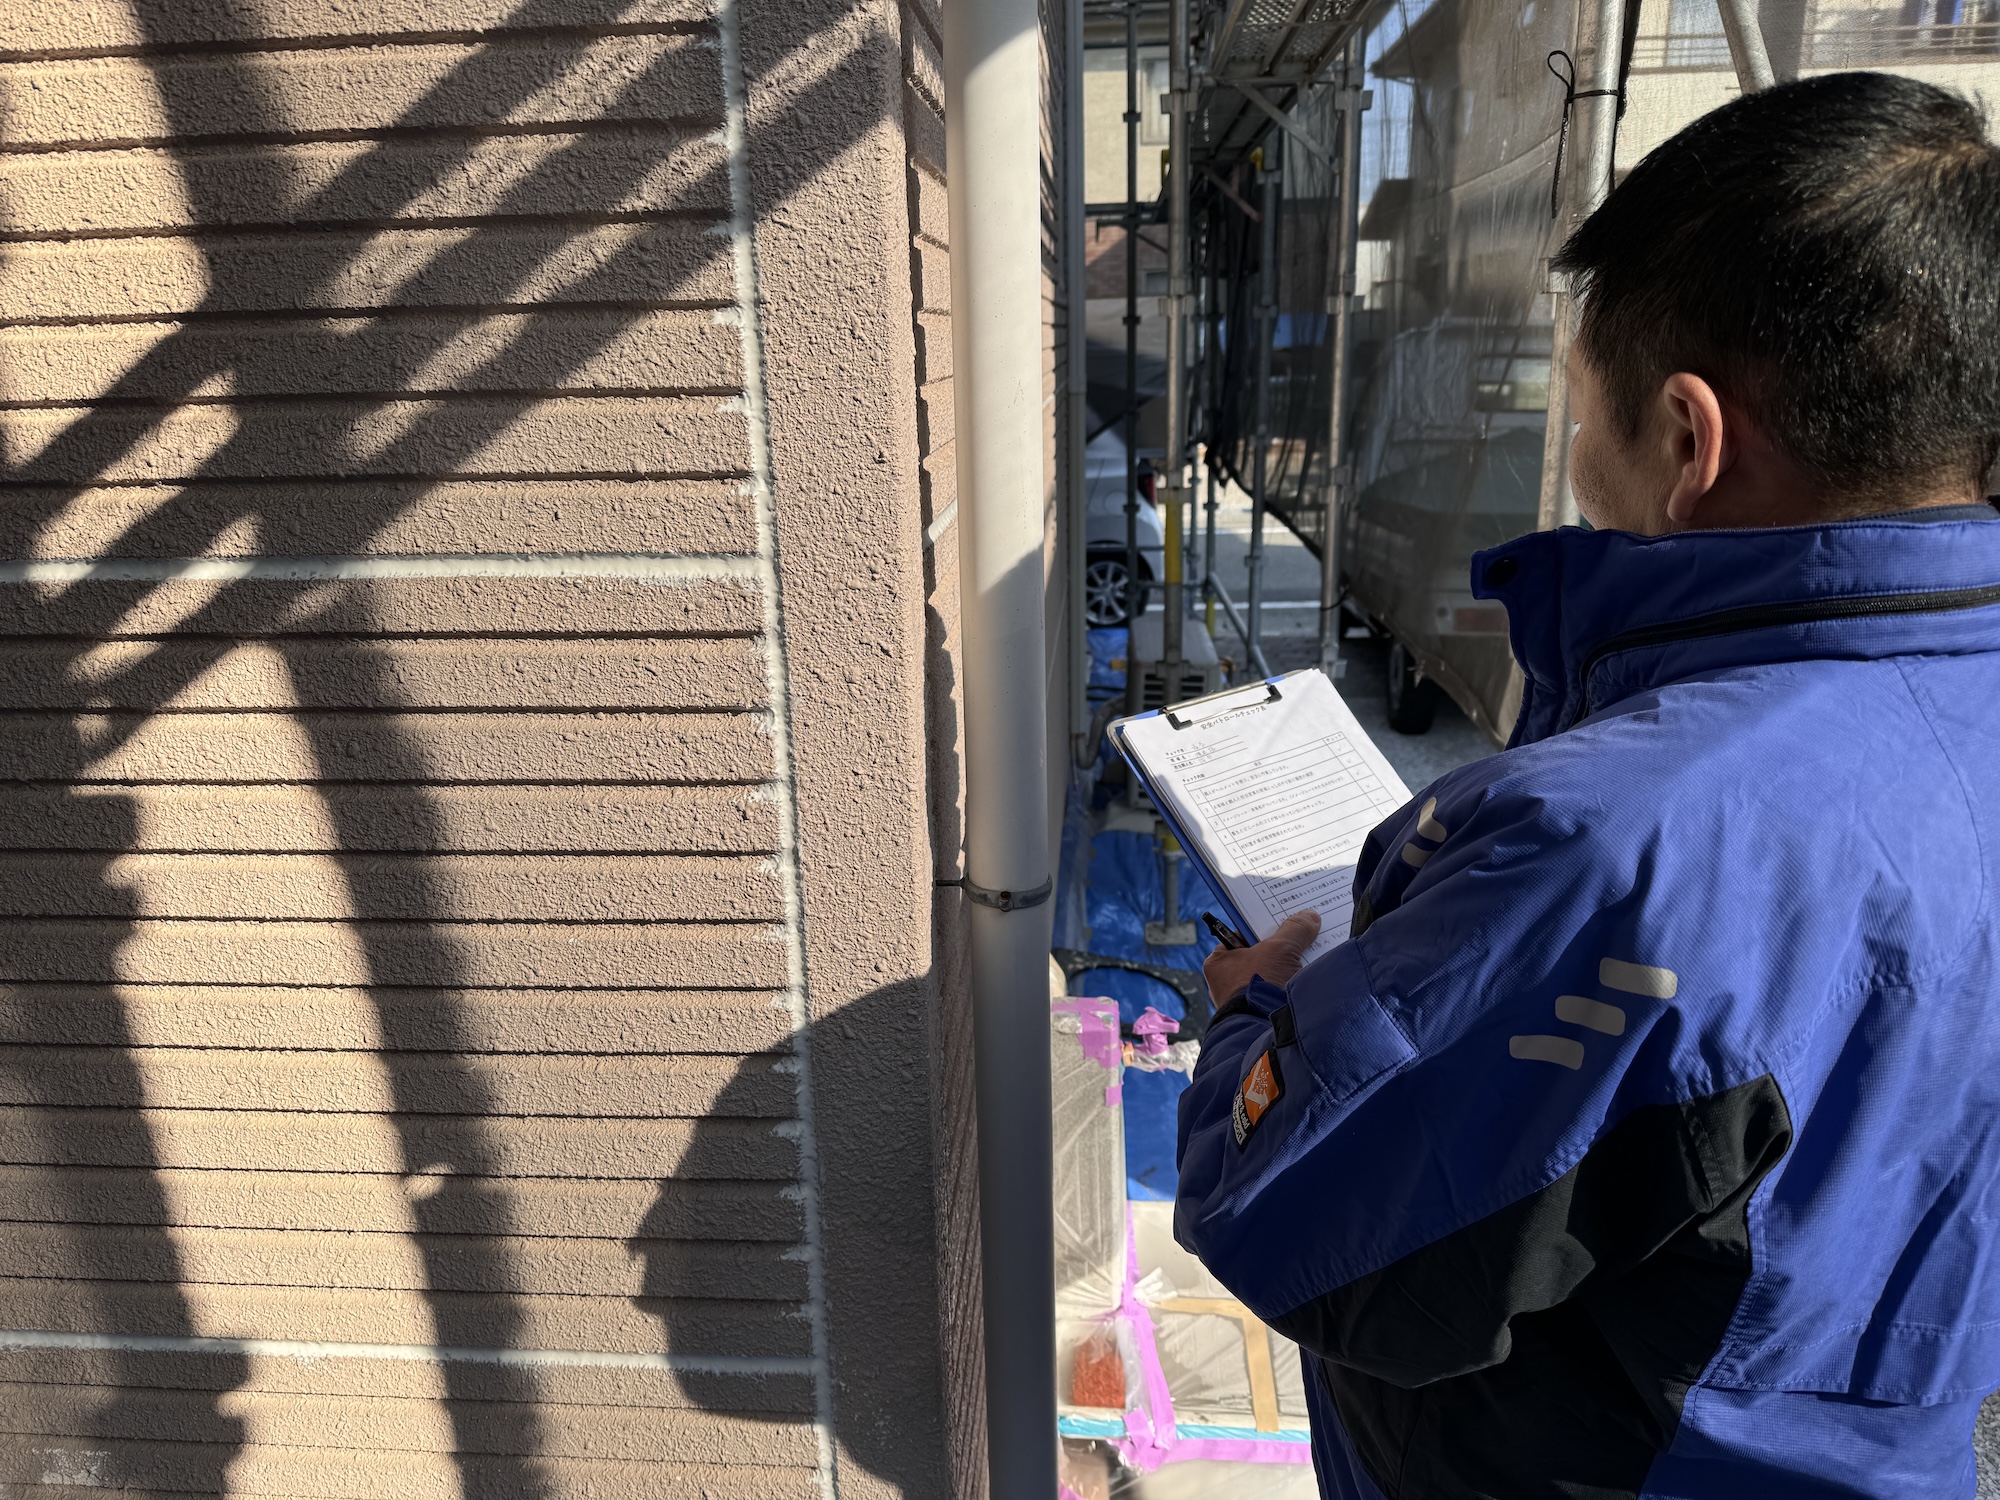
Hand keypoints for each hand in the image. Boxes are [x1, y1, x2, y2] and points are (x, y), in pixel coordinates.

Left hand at [1203, 910, 1321, 1009]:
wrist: (1266, 1033)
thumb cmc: (1261, 986)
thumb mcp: (1280, 949)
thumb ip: (1295, 930)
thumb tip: (1309, 917)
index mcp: (1218, 962)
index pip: (1242, 934)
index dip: (1263, 925)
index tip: (1283, 918)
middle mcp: (1226, 982)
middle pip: (1258, 955)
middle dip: (1280, 947)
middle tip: (1302, 935)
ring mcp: (1242, 1001)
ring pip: (1269, 974)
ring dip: (1288, 967)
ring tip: (1310, 955)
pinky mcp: (1258, 1016)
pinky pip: (1276, 993)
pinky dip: (1290, 985)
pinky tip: (1308, 979)